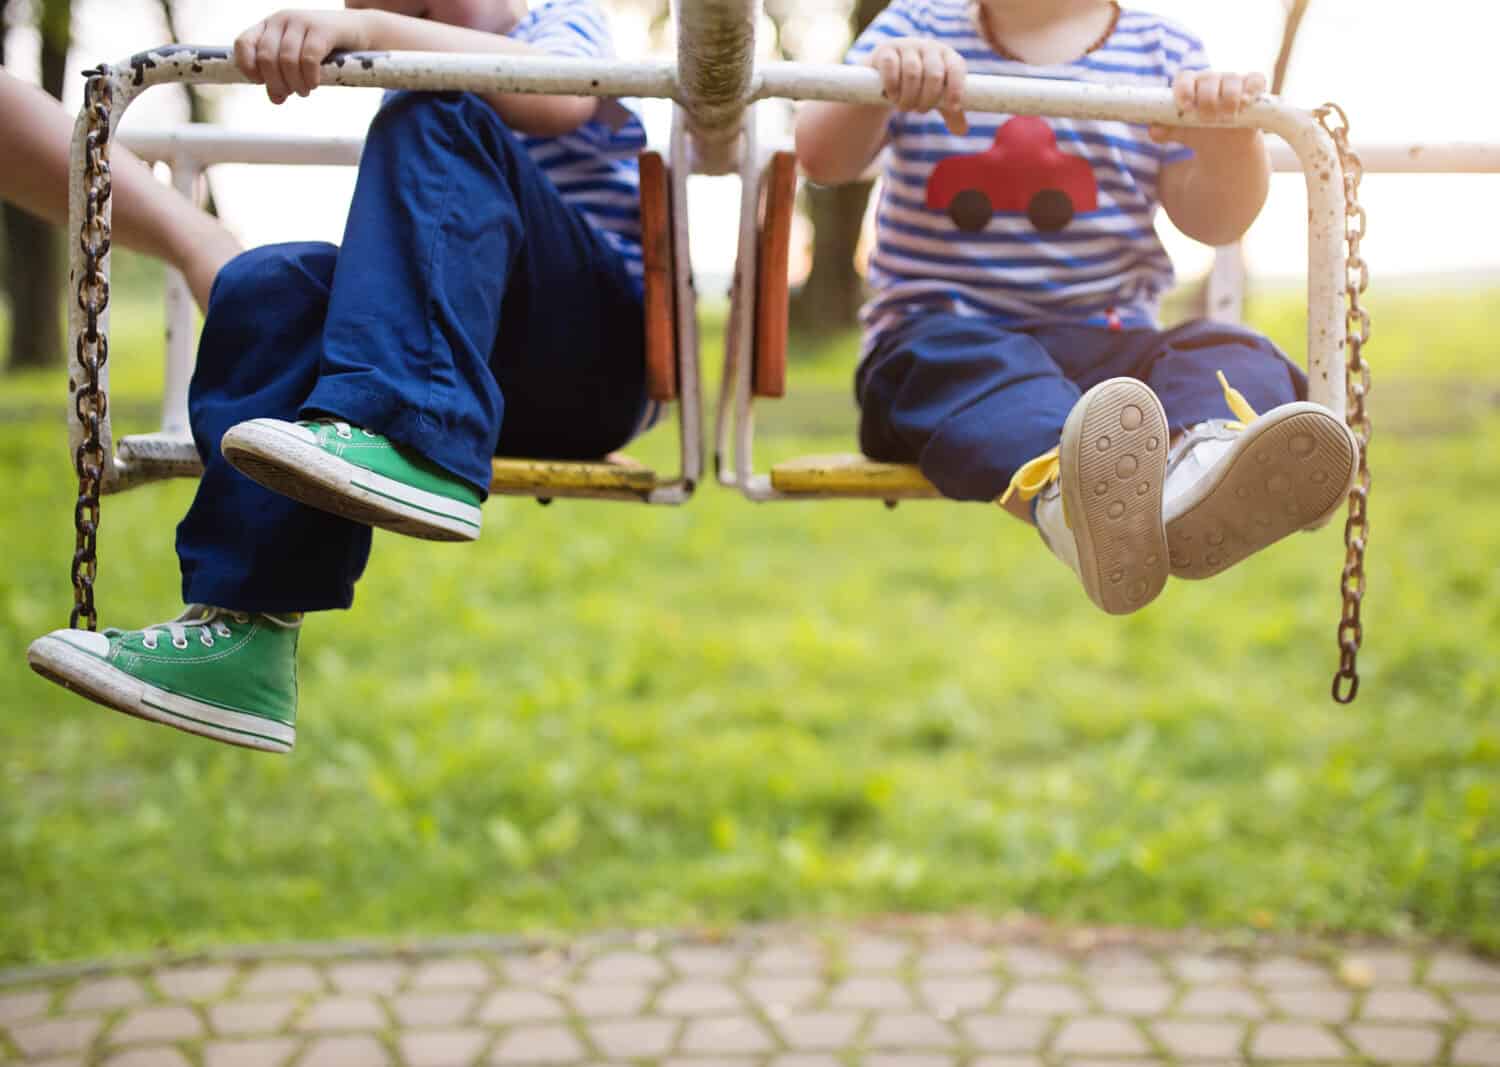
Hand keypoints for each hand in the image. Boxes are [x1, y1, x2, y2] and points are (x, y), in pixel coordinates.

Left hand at [235, 9, 372, 103]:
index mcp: (269, 25)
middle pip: (266, 58)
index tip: (260, 83)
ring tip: (304, 91)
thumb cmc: (327, 49)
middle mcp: (281, 19)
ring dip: (294, 84)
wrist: (360, 30)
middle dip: (276, 83)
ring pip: (286, 61)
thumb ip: (283, 76)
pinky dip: (309, 77)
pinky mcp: (322, 29)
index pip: (243, 44)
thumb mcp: (298, 59)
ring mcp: (301, 21)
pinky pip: (308, 58)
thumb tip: (276, 99)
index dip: (247, 67)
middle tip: (290, 94)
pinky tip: (314, 84)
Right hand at [868, 38, 967, 135]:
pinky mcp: (886, 50)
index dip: (956, 88)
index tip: (952, 107)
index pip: (957, 68)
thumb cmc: (917, 86)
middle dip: (928, 99)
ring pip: (912, 73)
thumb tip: (961, 131)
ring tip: (904, 107)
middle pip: (934, 74)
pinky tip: (892, 96)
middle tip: (920, 111)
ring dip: (909, 97)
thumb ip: (949, 112)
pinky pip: (891, 67)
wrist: (885, 75)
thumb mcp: (934, 98)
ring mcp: (907, 46)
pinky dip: (892, 87)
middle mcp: (929, 47)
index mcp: (947, 55)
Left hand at [1149, 69, 1267, 149]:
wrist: (1226, 144)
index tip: (1186, 107)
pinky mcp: (1253, 86)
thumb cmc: (1200, 133)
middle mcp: (1211, 79)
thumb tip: (1154, 130)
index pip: (1185, 78)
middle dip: (1207, 99)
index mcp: (1191, 85)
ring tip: (1226, 117)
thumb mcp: (1182, 134)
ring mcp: (1233, 81)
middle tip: (1207, 119)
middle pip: (1209, 78)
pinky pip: (1256, 79)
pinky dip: (1252, 88)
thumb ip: (1166, 131)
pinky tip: (1246, 102)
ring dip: (1229, 98)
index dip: (1184, 89)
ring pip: (1232, 79)